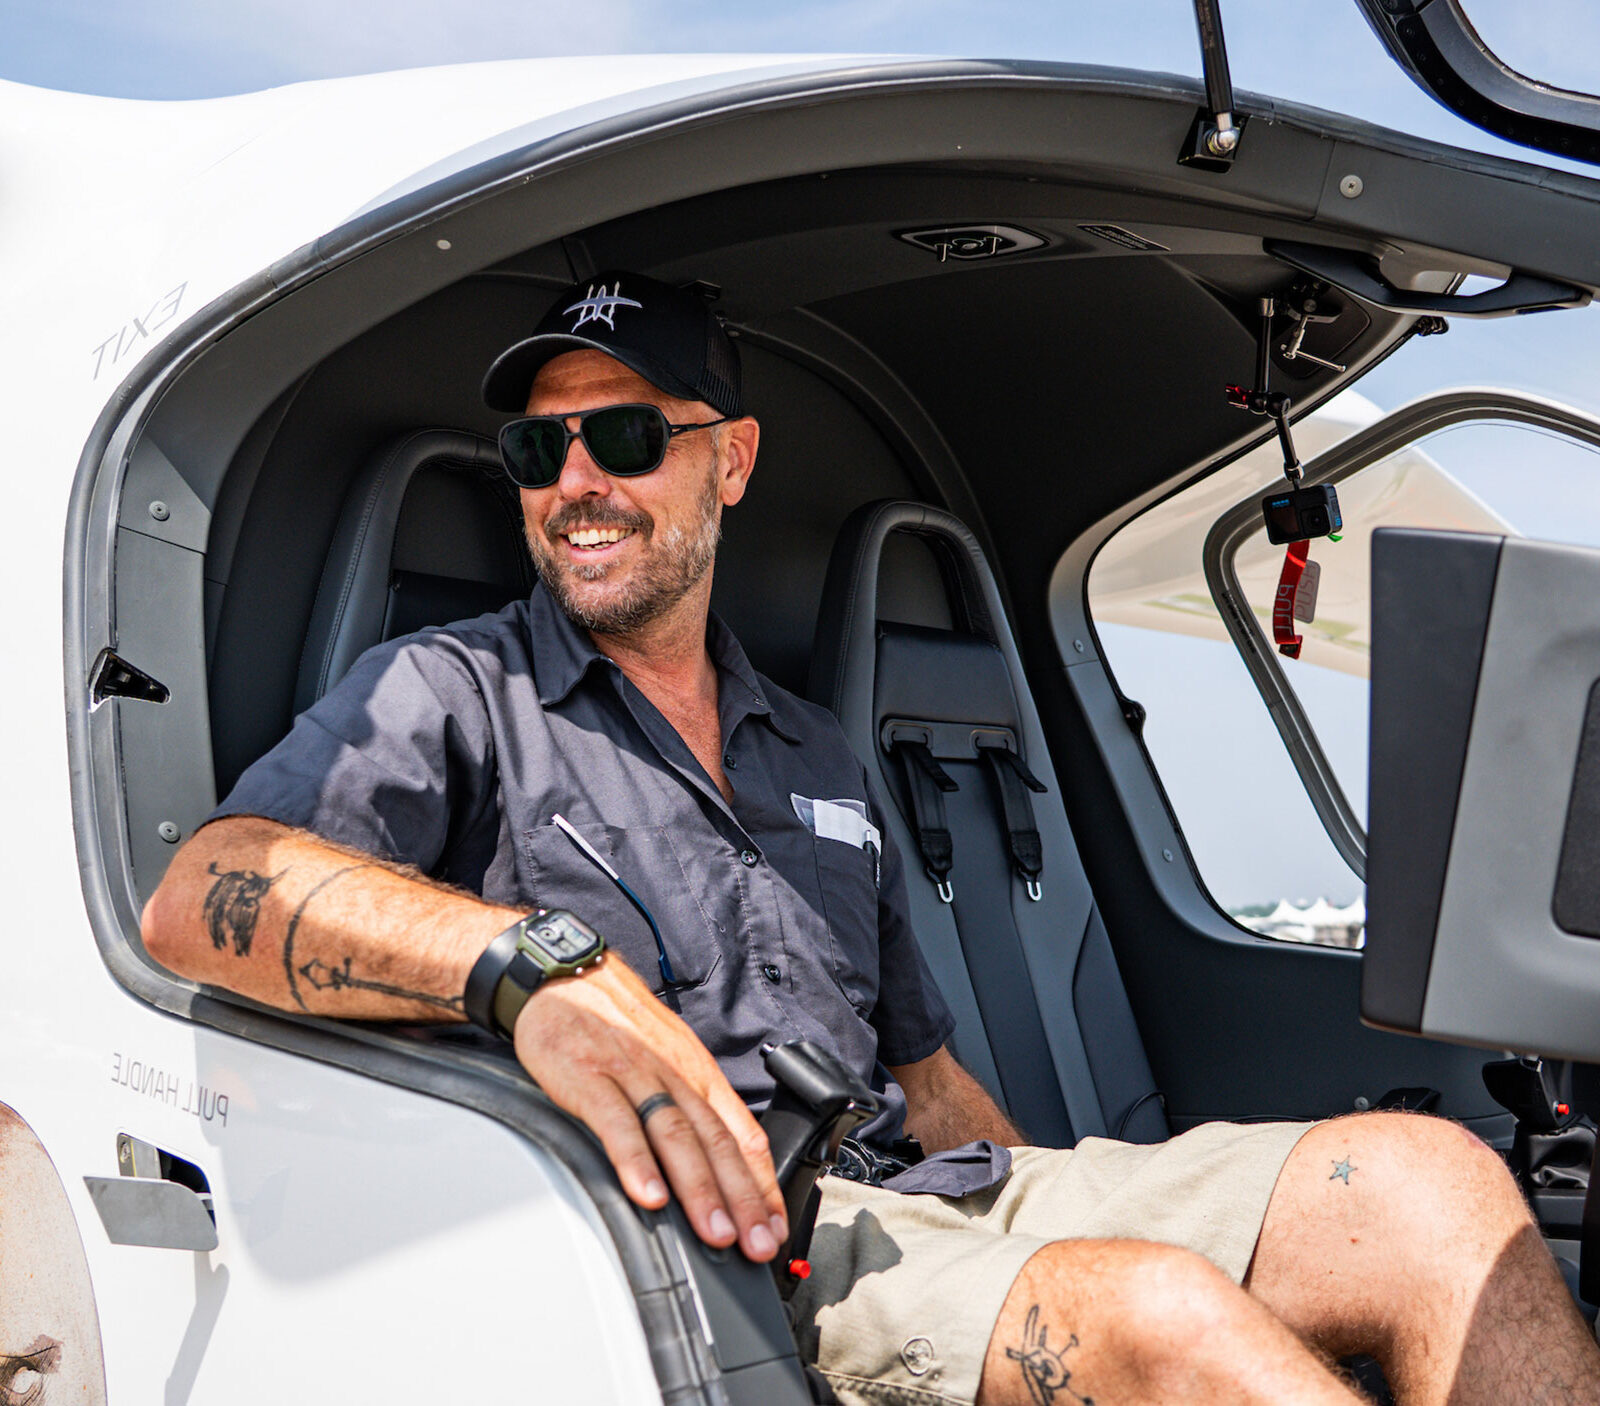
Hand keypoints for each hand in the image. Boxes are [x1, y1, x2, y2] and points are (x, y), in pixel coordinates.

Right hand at [512, 955, 786, 1260]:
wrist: (563, 977)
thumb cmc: (615, 1024)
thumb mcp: (665, 1056)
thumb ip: (687, 1107)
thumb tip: (714, 1164)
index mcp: (696, 1073)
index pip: (741, 1134)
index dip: (762, 1184)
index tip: (775, 1228)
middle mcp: (674, 1074)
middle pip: (717, 1141)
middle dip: (743, 1199)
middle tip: (758, 1245)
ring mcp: (634, 1075)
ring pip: (676, 1135)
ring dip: (701, 1189)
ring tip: (716, 1233)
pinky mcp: (590, 1078)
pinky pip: (618, 1124)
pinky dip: (636, 1162)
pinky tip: (648, 1195)